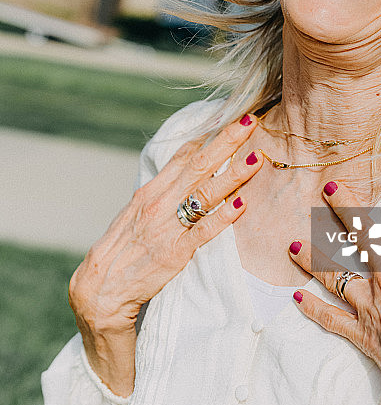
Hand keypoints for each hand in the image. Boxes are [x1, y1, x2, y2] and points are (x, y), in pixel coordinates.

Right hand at [69, 114, 261, 395]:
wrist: (101, 288)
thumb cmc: (125, 247)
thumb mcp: (140, 211)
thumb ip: (165, 191)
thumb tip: (190, 172)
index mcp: (152, 190)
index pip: (184, 154)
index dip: (209, 134)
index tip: (232, 117)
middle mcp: (160, 202)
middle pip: (199, 165)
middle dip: (226, 142)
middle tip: (250, 121)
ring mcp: (168, 226)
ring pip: (205, 194)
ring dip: (233, 175)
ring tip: (256, 159)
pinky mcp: (175, 253)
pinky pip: (203, 231)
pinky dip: (222, 217)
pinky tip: (241, 205)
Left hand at [288, 166, 380, 404]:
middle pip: (362, 236)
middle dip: (344, 208)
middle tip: (329, 188)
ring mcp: (371, 308)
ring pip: (335, 276)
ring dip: (312, 259)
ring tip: (293, 244)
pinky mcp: (363, 335)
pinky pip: (332, 320)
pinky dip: (313, 310)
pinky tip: (295, 299)